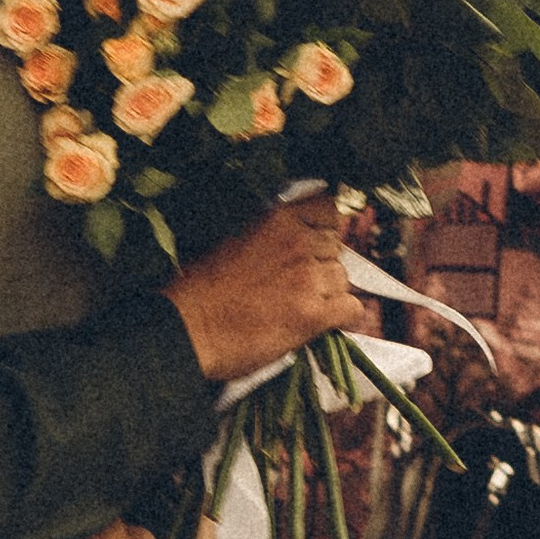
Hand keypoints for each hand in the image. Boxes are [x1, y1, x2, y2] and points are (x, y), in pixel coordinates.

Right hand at [166, 195, 355, 384]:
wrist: (188, 329)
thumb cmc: (198, 290)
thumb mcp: (233, 240)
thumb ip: (269, 236)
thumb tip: (297, 241)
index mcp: (276, 219)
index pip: (327, 209)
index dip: (324, 229)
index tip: (314, 244)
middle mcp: (298, 243)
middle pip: (336, 248)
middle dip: (322, 264)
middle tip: (298, 284)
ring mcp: (308, 278)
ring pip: (343, 279)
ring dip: (329, 293)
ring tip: (301, 306)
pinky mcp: (313, 315)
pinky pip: (351, 310)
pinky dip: (343, 318)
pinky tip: (323, 323)